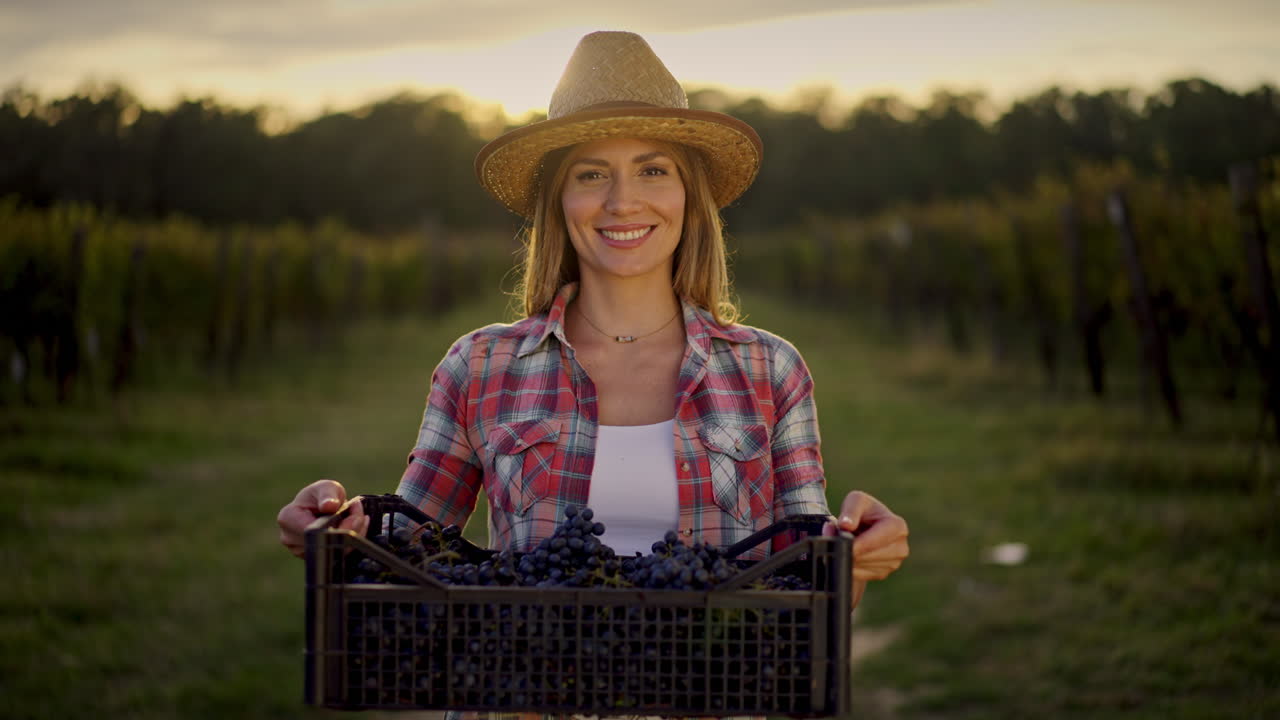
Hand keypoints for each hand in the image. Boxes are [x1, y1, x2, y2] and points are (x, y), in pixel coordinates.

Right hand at [276, 480, 367, 557]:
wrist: (322, 508)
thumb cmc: (322, 495)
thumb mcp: (327, 487)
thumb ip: (328, 494)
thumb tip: (329, 506)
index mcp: (288, 518)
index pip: (314, 530)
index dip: (336, 525)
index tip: (350, 513)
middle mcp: (289, 538)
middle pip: (324, 542)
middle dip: (349, 529)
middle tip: (357, 514)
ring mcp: (299, 551)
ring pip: (334, 551)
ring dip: (352, 535)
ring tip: (354, 518)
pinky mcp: (312, 558)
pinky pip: (336, 554)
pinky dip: (349, 542)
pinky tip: (352, 529)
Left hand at [824, 490, 908, 606]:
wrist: (866, 526)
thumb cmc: (863, 510)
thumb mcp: (856, 501)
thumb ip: (850, 510)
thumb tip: (845, 525)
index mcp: (897, 526)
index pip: (876, 540)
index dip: (858, 544)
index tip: (842, 544)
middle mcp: (900, 547)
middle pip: (869, 556)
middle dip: (849, 550)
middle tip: (831, 542)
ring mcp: (894, 563)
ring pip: (864, 567)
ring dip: (848, 558)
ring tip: (840, 544)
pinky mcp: (883, 573)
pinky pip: (862, 575)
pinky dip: (851, 567)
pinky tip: (848, 554)